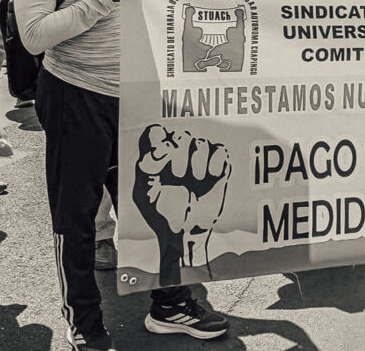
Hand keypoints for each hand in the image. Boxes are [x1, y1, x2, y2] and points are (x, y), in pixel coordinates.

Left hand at [133, 124, 230, 272]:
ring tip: (194, 180)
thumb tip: (161, 149)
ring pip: (201, 142)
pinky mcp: (218, 168)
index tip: (160, 155)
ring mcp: (199, 160)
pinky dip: (215, 161)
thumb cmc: (160, 213)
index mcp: (158, 157)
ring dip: (197, 160)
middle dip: (180, 154)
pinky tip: (209, 177)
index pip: (157, 132)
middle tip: (178, 176)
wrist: (183, 233)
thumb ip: (147, 167)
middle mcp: (179, 154)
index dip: (159, 138)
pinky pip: (220, 151)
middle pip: (182, 134)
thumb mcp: (143, 192)